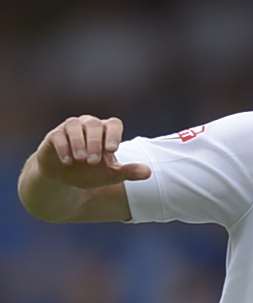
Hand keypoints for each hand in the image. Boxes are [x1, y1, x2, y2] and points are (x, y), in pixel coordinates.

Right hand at [36, 115, 150, 187]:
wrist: (64, 179)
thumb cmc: (91, 172)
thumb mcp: (111, 174)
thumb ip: (128, 172)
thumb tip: (149, 172)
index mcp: (106, 132)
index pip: (114, 124)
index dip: (114, 135)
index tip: (112, 150)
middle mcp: (88, 125)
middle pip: (95, 124)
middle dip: (95, 142)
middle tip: (93, 161)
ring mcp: (70, 129)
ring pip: (75, 125)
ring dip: (79, 142)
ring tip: (81, 160)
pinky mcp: (54, 136)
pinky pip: (58, 135)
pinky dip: (64, 147)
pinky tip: (68, 161)